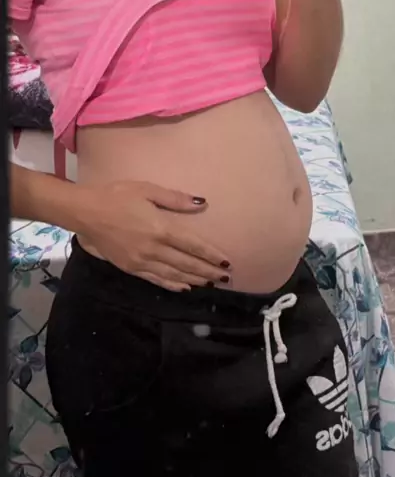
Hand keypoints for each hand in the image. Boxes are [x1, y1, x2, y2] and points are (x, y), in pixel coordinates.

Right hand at [75, 180, 231, 291]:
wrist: (86, 213)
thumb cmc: (117, 196)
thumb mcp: (147, 189)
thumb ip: (175, 199)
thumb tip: (202, 204)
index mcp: (161, 228)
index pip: (193, 245)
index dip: (211, 255)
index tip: (227, 262)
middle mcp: (154, 249)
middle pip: (187, 263)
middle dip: (208, 271)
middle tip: (225, 277)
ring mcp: (141, 261)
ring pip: (174, 275)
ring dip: (194, 280)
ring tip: (211, 283)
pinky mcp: (131, 268)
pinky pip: (156, 280)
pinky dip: (172, 285)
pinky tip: (184, 287)